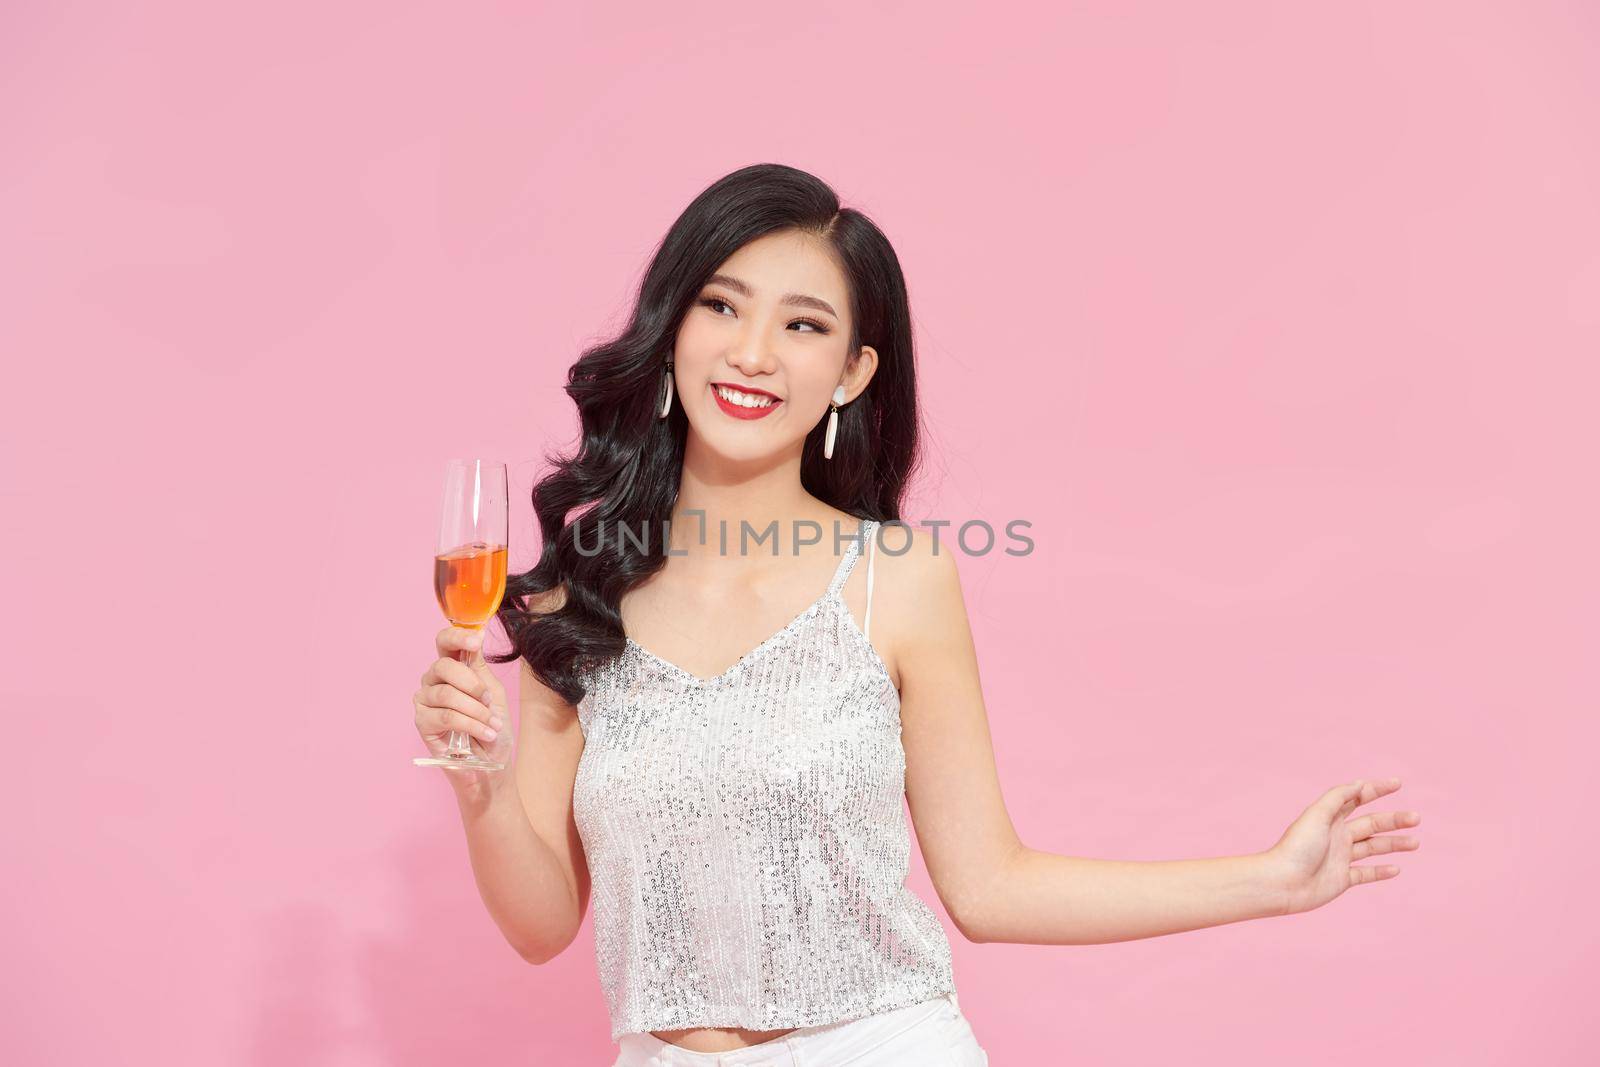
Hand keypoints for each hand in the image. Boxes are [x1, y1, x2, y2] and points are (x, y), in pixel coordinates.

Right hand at [413, 625, 515, 787]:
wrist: (491, 764)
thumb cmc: (492, 728)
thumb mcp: (493, 693)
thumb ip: (480, 668)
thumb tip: (477, 636)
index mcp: (453, 668)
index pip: (445, 642)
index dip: (458, 637)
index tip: (476, 641)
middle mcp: (435, 680)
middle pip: (443, 666)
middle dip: (472, 684)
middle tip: (489, 700)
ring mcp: (425, 700)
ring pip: (446, 694)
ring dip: (476, 710)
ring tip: (493, 724)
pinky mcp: (422, 722)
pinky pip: (445, 716)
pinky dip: (470, 724)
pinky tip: (485, 733)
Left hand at [1264, 777, 1421, 914]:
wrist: (1283, 883)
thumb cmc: (1297, 847)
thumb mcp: (1317, 815)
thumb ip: (1338, 798)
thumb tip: (1359, 783)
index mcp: (1330, 818)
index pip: (1357, 799)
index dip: (1377, 790)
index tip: (1398, 784)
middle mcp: (1337, 836)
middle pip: (1371, 824)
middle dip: (1394, 820)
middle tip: (1416, 817)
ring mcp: (1340, 858)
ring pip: (1373, 848)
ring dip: (1394, 844)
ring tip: (1416, 842)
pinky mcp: (1341, 879)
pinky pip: (1366, 874)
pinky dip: (1381, 871)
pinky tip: (1397, 868)